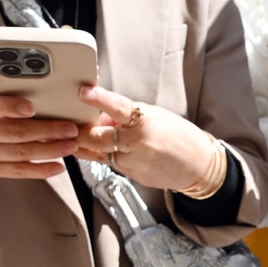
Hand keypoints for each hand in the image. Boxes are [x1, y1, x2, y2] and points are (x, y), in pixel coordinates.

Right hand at [0, 81, 78, 185]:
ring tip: (71, 144)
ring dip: (49, 149)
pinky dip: (40, 170)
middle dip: (46, 130)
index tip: (30, 107)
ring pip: (20, 154)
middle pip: (13, 133)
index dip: (9, 106)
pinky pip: (18, 172)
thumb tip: (22, 81)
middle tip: (69, 127)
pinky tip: (58, 166)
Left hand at [74, 84, 219, 192]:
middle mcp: (138, 143)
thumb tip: (101, 115)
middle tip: (68, 123)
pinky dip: (106, 154)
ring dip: (91, 144)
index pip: (118, 107)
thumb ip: (127, 116)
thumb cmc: (180, 137)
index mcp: (145, 122)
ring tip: (88, 135)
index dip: (99, 98)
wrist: (199, 166)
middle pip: (97, 138)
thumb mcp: (155, 117)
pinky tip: (113, 149)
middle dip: (81, 131)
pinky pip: (111, 163)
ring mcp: (133, 163)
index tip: (83, 91)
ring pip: (100, 152)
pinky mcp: (132, 175)